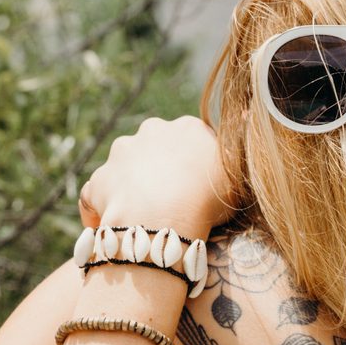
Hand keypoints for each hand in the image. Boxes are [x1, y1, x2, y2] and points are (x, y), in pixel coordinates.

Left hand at [78, 116, 233, 239]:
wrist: (161, 217)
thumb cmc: (208, 199)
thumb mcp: (238, 175)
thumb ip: (237, 152)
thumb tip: (248, 117)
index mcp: (187, 128)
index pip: (193, 141)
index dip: (197, 166)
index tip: (202, 190)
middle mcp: (151, 131)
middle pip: (157, 149)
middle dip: (161, 170)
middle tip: (172, 202)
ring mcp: (121, 154)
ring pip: (126, 168)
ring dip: (133, 187)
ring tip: (142, 217)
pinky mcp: (99, 179)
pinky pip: (97, 194)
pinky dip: (100, 208)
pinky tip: (107, 226)